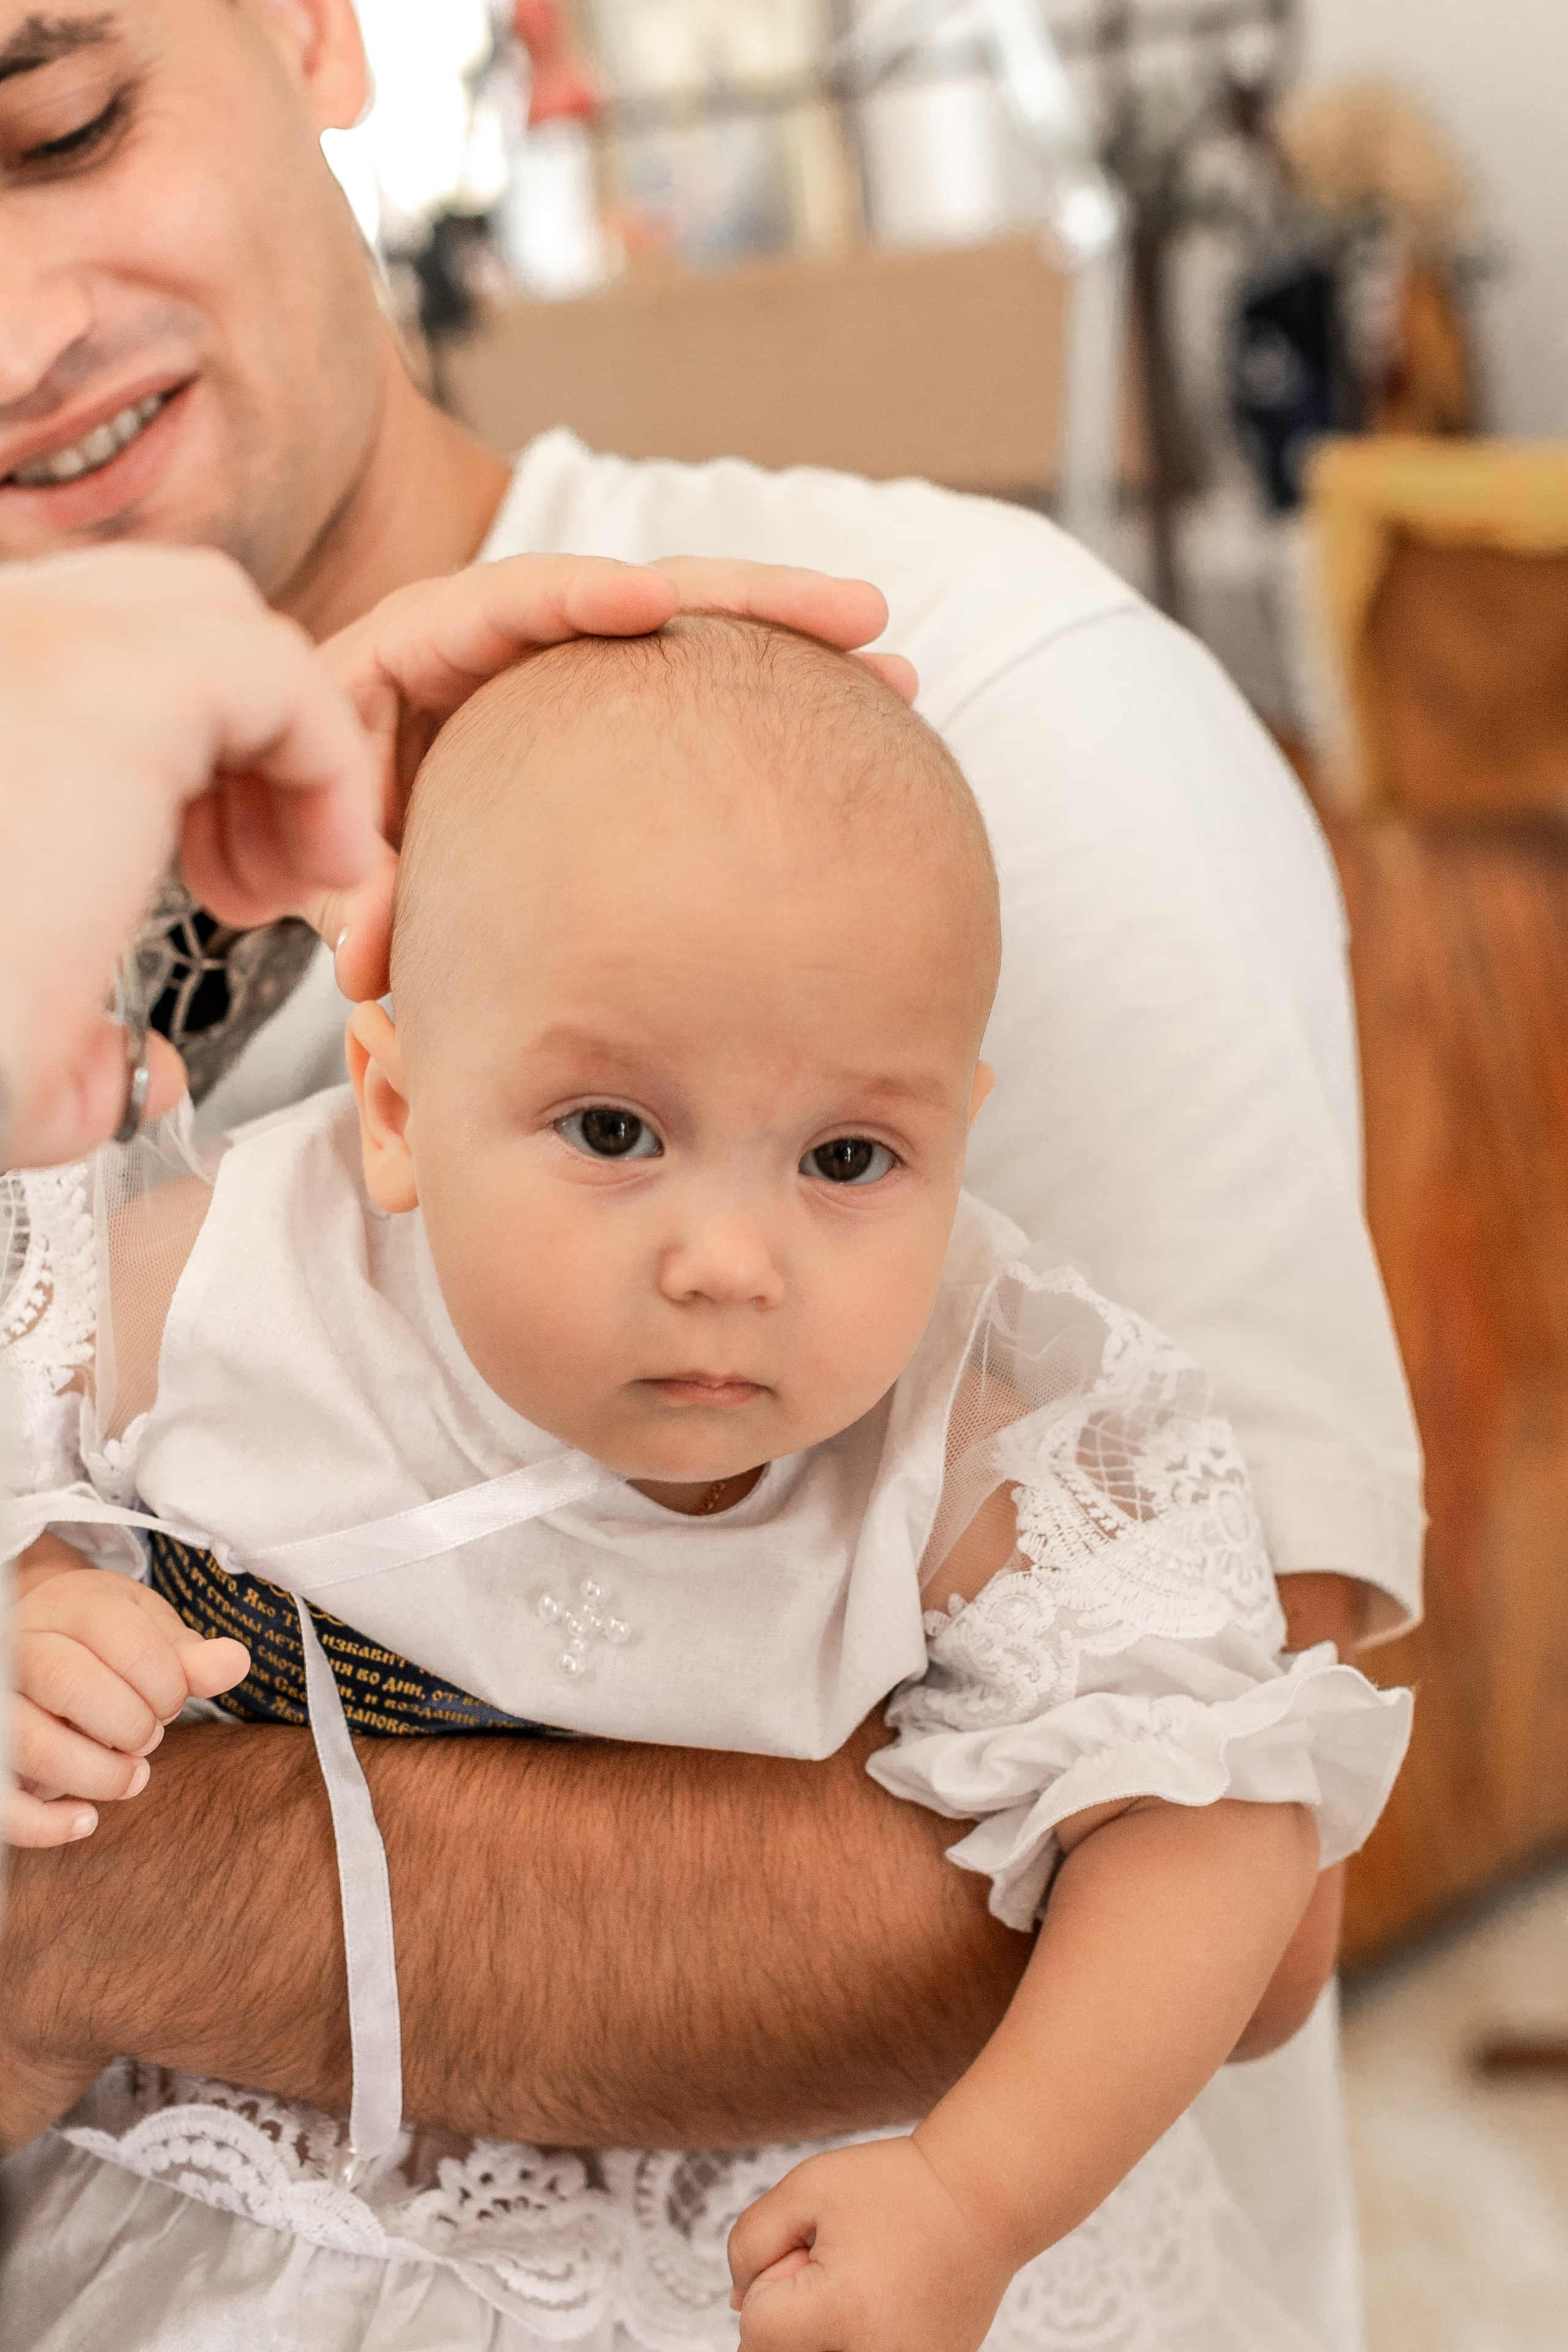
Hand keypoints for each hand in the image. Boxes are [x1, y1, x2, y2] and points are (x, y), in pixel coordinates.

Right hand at [0, 545, 378, 1168]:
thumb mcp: (5, 1040)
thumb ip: (69, 1043)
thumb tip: (137, 1070)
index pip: (93, 641)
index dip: (184, 754)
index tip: (204, 880)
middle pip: (161, 608)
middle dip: (235, 736)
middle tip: (244, 883)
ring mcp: (36, 636)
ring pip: (222, 619)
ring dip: (279, 746)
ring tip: (277, 887)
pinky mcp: (115, 678)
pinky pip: (282, 676)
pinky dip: (331, 765)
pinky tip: (327, 871)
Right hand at [6, 1566, 248, 1847]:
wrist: (40, 1645)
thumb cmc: (104, 1644)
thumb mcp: (149, 1634)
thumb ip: (190, 1656)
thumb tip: (236, 1662)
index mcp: (70, 1607)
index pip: (124, 1640)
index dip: (166, 1682)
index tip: (173, 1701)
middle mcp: (21, 1648)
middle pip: (71, 1684)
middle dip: (131, 1723)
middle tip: (149, 1736)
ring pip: (31, 1742)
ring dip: (97, 1773)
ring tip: (133, 1776)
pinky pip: (3, 1800)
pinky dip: (43, 1823)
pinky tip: (85, 1821)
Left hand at [314, 553, 916, 1000]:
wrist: (315, 792)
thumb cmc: (313, 810)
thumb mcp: (323, 842)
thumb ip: (349, 888)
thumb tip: (371, 964)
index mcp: (424, 644)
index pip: (511, 601)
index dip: (580, 595)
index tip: (648, 601)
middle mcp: (513, 637)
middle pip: (646, 593)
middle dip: (754, 598)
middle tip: (863, 615)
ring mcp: (572, 668)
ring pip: (693, 635)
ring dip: (792, 645)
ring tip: (892, 667)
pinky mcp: (605, 706)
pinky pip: (694, 692)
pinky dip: (765, 701)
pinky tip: (850, 723)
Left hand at [727, 2137, 1013, 2351]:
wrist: (984, 2200)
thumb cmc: (896, 2187)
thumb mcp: (805, 2187)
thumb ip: (749, 2244)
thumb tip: (738, 2306)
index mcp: (839, 2317)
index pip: (755, 2330)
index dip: (772, 2279)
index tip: (812, 2248)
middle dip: (792, 2313)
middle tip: (836, 2265)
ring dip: (821, 2329)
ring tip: (860, 2285)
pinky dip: (856, 2336)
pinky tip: (885, 2300)